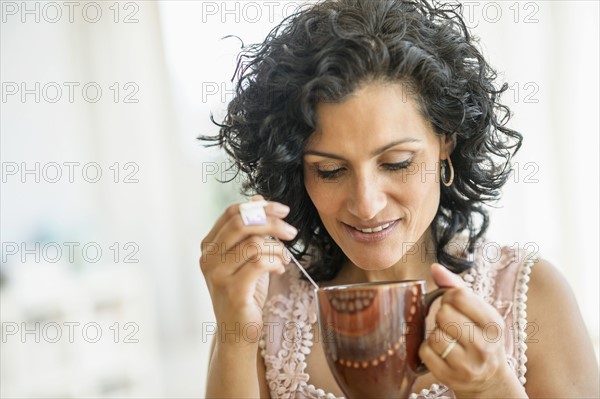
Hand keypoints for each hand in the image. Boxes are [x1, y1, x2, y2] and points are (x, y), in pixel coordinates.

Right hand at [199, 195, 297, 344]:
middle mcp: (208, 257)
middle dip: (272, 223)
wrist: (238, 331)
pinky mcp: (232, 290)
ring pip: (254, 243)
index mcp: (209, 245)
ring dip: (277, 248)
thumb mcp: (247, 257)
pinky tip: (279, 269)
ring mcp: (217, 274)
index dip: (259, 207)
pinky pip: (259, 263)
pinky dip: (275, 262)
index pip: (232, 213)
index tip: (283, 210)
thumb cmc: (245, 292)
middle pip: (242, 223)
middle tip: (292, 232)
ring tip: (284, 258)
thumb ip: (249, 231)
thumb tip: (256, 200)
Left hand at [419, 264, 521, 397]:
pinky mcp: (449, 377)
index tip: (454, 304)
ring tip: (448, 338)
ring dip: (435, 334)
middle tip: (451, 324)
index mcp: (494, 325)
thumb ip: (456, 286)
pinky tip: (440, 351)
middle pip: (444, 314)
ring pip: (434, 335)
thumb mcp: (479, 312)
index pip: (459, 296)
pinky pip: (425, 351)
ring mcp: (467, 365)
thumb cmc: (480, 337)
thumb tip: (435, 267)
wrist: (489, 379)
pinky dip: (427, 349)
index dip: (449, 296)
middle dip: (442, 315)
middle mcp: (484, 347)